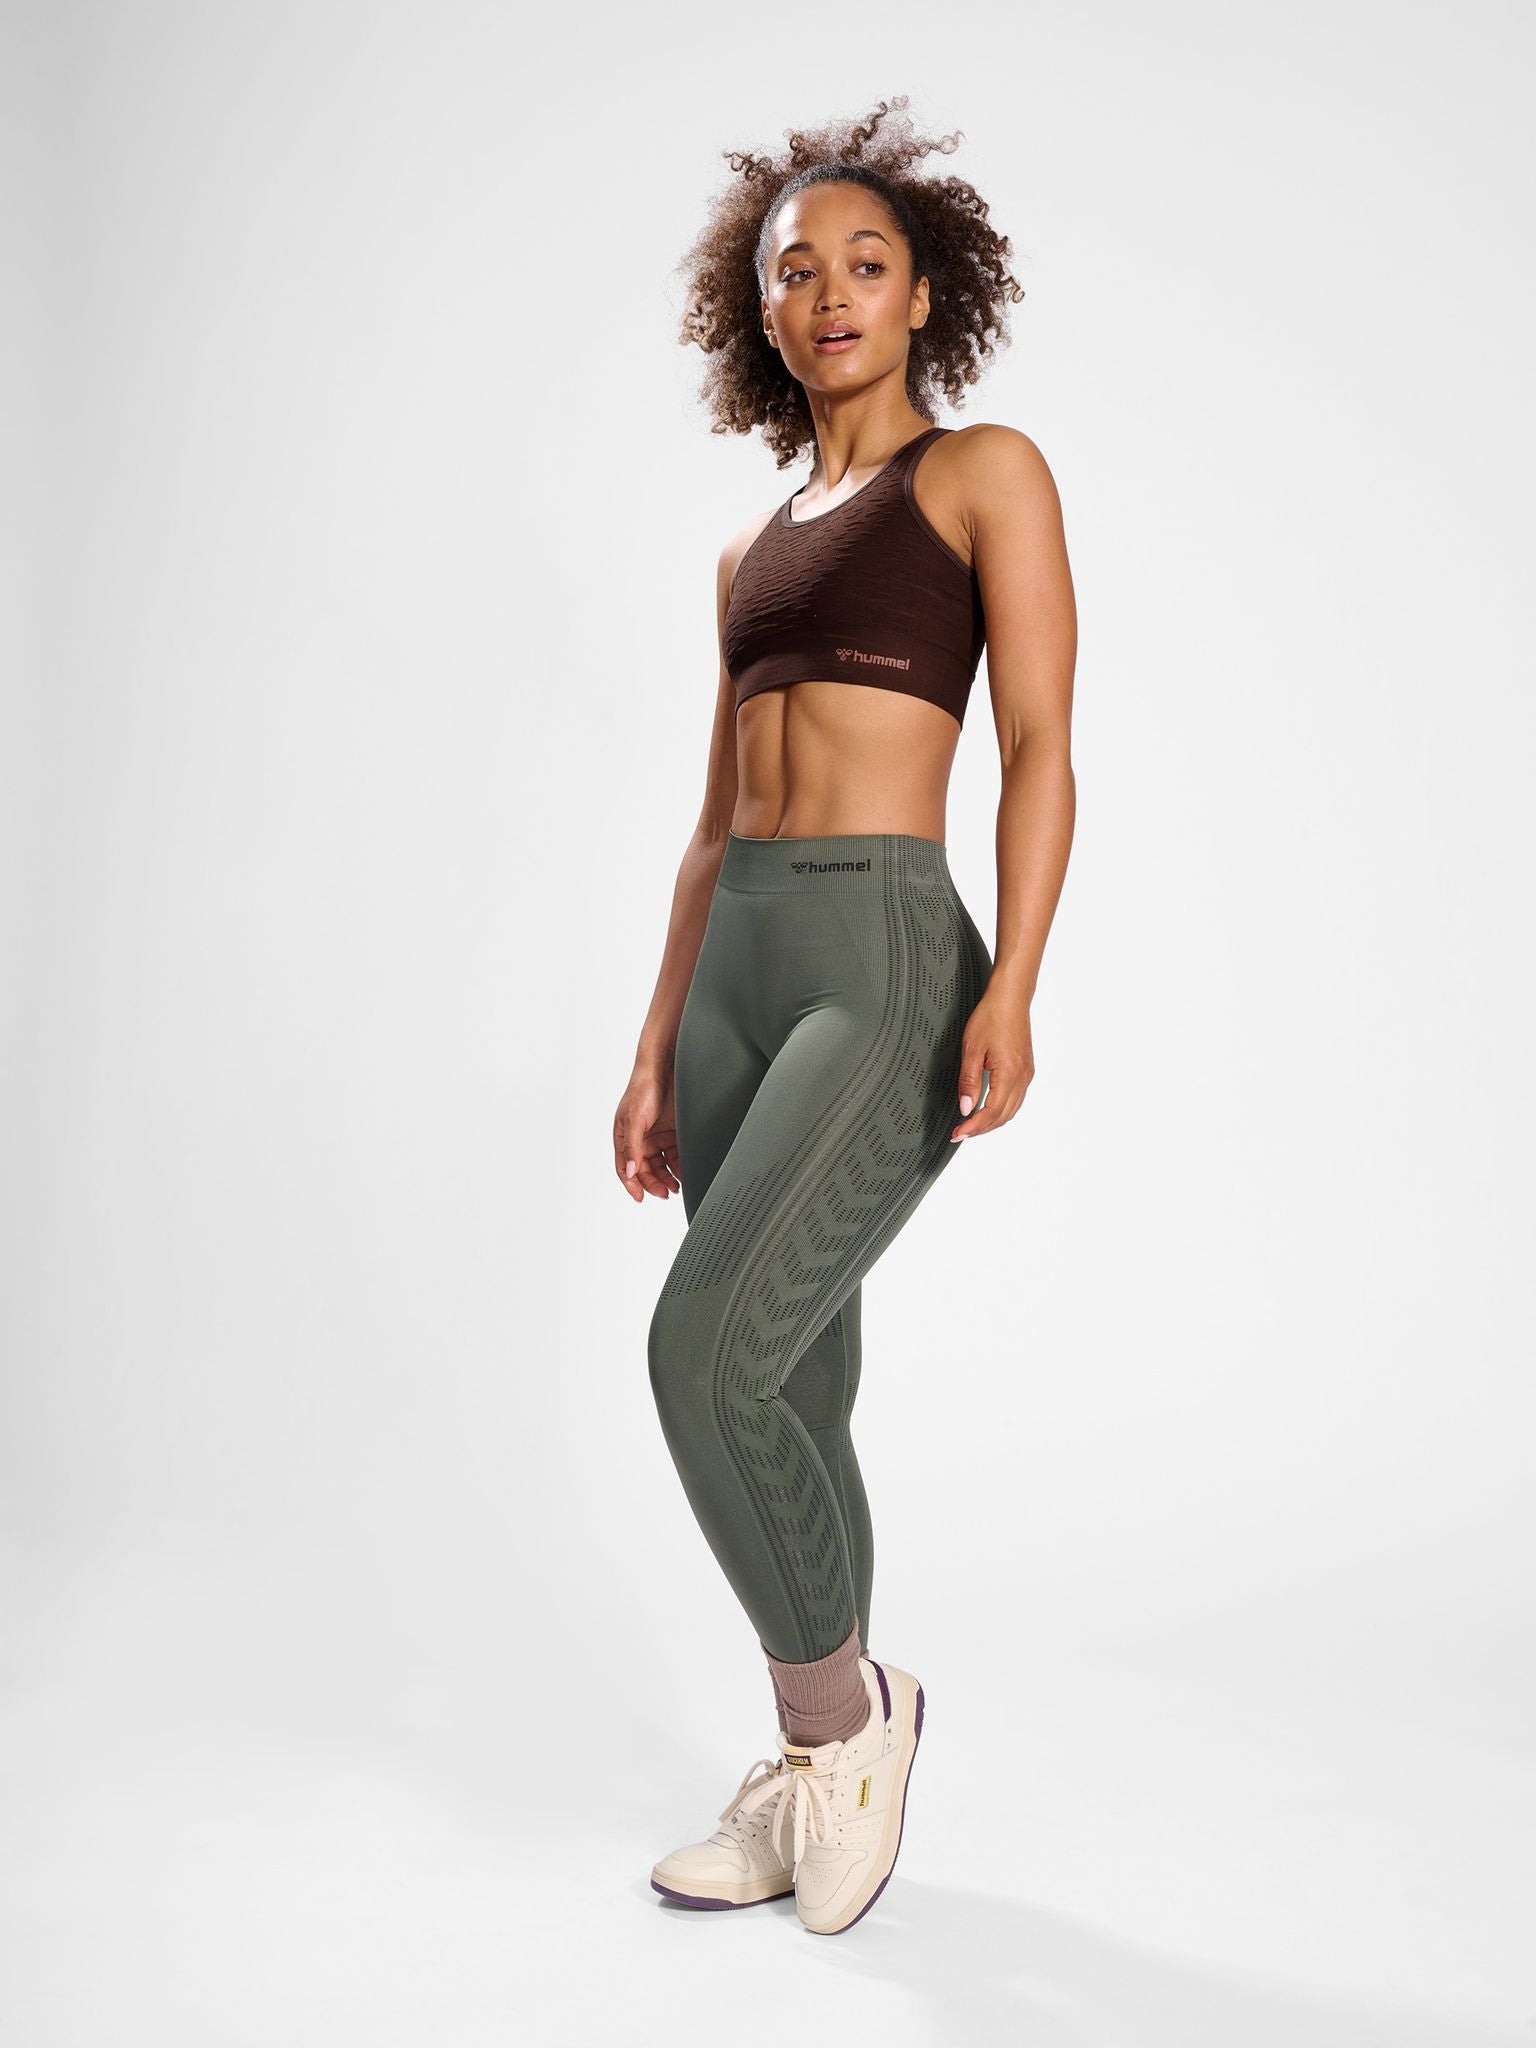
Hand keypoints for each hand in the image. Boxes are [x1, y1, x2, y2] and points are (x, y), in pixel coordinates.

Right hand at [614, 1061, 683, 1202]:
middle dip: (654, 1184)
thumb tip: (630, 1173)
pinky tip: (684, 1173)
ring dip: (668, 1178)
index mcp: (625, 1137)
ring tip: (676, 1186)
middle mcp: (640, 1140)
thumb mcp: (634, 1119)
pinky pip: (675, 1155)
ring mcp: (657, 1136)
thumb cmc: (642, 1088)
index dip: (632, 1185)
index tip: (641, 1198)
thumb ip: (632, 1147)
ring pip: (662, 1166)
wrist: (665, 1067)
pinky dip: (679, 1166)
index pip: (626, 1168)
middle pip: (646, 1170)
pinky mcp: (674, 1133)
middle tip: (665, 1193)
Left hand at [950, 987, 1033, 1141]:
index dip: (974, 1127)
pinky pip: (1016, 1099)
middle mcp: (1022, 1077)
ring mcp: (1027, 1074)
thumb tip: (966, 1108)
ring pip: (1011, 1110)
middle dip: (981, 1129)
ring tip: (971, 1125)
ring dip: (991, 1122)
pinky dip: (1001, 1110)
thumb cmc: (991, 1016)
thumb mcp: (971, 1049)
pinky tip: (987, 1109)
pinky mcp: (1026, 1070)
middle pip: (1003, 1116)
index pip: (991, 1112)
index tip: (957, 1133)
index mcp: (1009, 1074)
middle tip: (960, 1133)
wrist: (1011, 998)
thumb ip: (968, 1082)